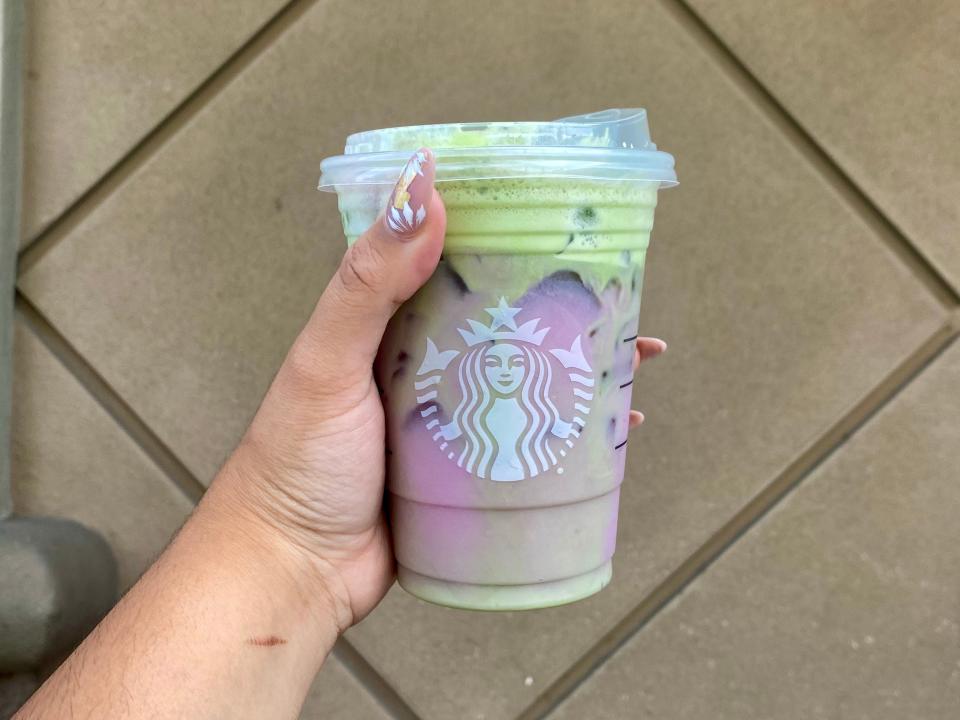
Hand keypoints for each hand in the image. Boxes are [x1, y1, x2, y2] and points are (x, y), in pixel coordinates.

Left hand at [208, 148, 666, 633]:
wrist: (295, 570)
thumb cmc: (296, 461)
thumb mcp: (328, 359)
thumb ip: (370, 280)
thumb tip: (422, 190)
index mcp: (392, 326)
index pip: (457, 264)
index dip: (507, 238)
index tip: (561, 220)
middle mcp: (427, 366)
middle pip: (505, 322)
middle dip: (560, 307)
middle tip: (617, 293)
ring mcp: (452, 421)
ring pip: (527, 381)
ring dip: (579, 366)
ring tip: (635, 354)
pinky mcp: (469, 473)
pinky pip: (530, 443)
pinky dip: (573, 434)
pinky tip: (615, 430)